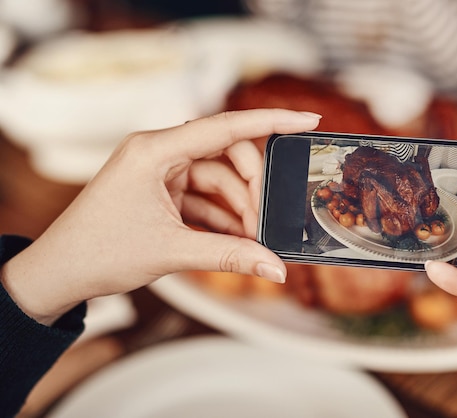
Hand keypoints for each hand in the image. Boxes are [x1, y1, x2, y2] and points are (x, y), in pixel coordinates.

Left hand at [1, 109, 320, 325]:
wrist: (60, 273)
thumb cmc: (99, 251)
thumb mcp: (171, 251)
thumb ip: (230, 255)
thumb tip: (276, 267)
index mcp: (154, 150)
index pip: (224, 126)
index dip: (271, 121)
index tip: (307, 119)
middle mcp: (158, 152)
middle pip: (226, 154)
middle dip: (251, 187)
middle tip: (267, 219)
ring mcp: (160, 172)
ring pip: (218, 178)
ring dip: (238, 207)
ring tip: (252, 238)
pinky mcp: (162, 191)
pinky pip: (204, 196)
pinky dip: (222, 217)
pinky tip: (236, 239)